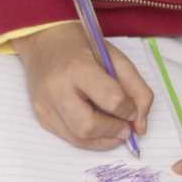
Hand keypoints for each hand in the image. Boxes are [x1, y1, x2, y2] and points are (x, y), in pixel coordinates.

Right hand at [11, 22, 154, 149]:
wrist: (44, 41)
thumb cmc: (82, 46)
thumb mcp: (115, 58)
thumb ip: (137, 89)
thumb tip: (140, 127)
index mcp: (78, 67)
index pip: (111, 100)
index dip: (129, 110)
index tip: (133, 110)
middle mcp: (57, 89)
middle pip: (88, 127)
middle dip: (113, 131)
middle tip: (126, 128)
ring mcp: (45, 105)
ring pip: (78, 139)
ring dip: (103, 140)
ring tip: (114, 129)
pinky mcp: (41, 116)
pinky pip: (69, 138)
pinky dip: (89, 138)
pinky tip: (97, 126)